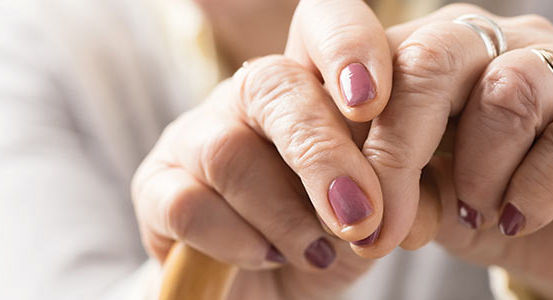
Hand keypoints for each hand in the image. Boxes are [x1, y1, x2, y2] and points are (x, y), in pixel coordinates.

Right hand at [130, 1, 418, 297]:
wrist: (271, 294)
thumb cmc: (332, 240)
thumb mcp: (379, 210)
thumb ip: (391, 180)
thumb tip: (396, 177)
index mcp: (315, 83)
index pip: (324, 21)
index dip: (346, 45)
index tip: (372, 103)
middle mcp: (251, 96)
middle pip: (277, 86)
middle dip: (324, 156)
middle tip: (361, 214)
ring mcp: (196, 136)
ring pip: (229, 151)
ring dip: (286, 215)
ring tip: (317, 252)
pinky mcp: (156, 188)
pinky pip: (187, 204)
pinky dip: (237, 242)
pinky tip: (266, 258)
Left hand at [365, 4, 552, 298]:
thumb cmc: (481, 202)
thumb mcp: (421, 200)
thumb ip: (394, 191)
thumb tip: (368, 208)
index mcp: (435, 47)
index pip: (380, 43)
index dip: (350, 82)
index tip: (342, 149)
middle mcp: (499, 39)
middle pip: (437, 58)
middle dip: (401, 148)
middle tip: (386, 219)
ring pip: (508, 91)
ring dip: (480, 171)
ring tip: (478, 213)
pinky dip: (538, 187)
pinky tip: (521, 216)